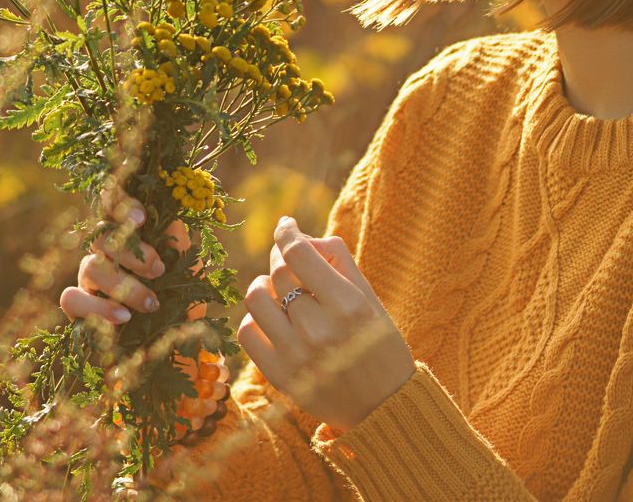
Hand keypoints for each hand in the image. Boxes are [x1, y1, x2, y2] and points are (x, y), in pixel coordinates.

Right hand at [59, 179, 229, 433]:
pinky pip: (71, 298)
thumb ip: (177, 236)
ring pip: (90, 266)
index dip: (121, 204)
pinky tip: (123, 318)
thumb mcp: (188, 265)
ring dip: (122, 285)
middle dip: (131, 253)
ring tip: (150, 304)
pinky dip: (98, 308)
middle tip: (159, 271)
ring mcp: (89, 279)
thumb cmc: (182, 298)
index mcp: (132, 235)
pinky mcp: (79, 308)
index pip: (114, 205)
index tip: (141, 217)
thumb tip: (171, 207)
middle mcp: (107, 252)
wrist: (176, 345)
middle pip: (101, 236)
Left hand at [236, 217, 415, 434]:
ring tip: (275, 287)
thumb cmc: (380, 343)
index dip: (287, 232)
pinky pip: (248, 332)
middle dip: (280, 256)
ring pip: (256, 299)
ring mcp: (296, 355)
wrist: (384, 406)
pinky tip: (272, 317)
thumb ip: (339, 260)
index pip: (298, 253)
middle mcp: (319, 329)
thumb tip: (303, 237)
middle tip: (288, 256)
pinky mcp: (280, 377)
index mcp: (347, 304)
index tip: (286, 225)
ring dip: (263, 285)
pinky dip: (255, 318)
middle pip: (279, 272)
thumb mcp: (370, 297)